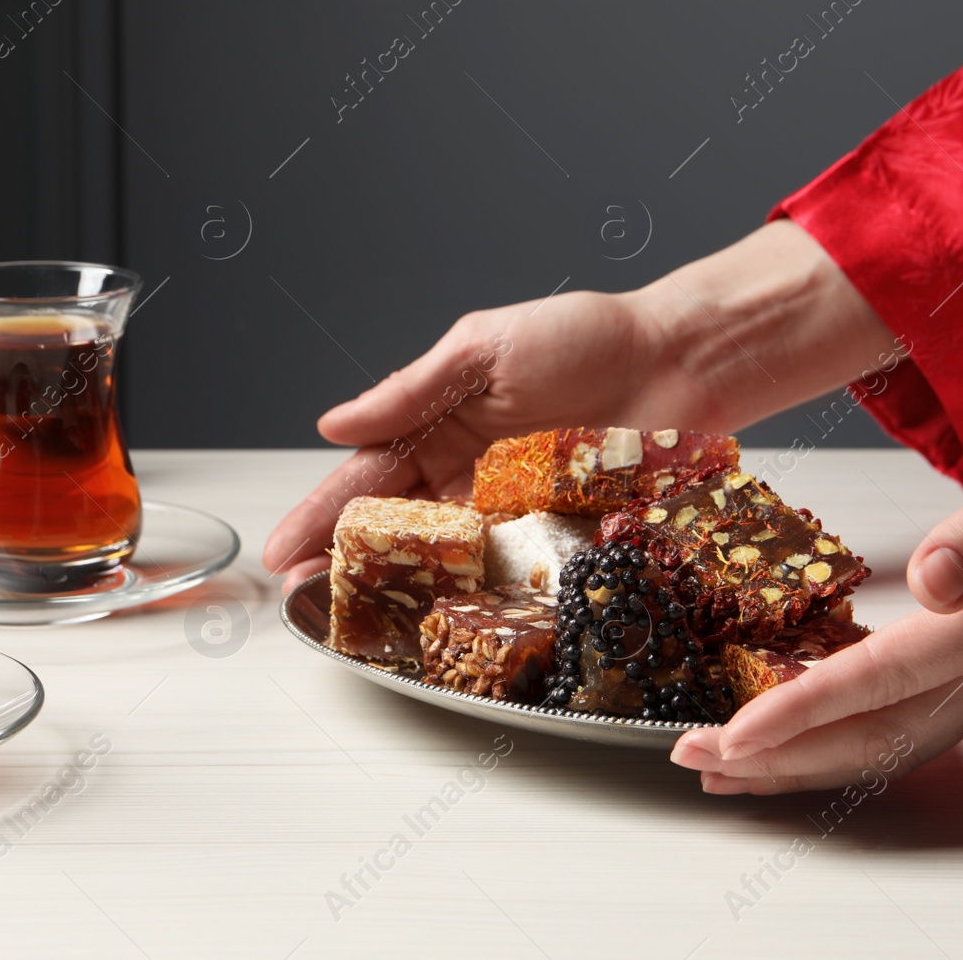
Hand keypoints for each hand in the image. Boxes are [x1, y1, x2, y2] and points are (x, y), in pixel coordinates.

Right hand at [262, 220, 896, 591]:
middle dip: (349, 569)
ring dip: (404, 596)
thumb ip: (409, 392)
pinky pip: (515, 577)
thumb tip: (334, 423)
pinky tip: (449, 625)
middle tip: (306, 606)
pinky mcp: (563, 542)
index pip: (367, 479)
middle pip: (398, 533)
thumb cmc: (585, 337)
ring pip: (447, 564)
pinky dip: (480, 602)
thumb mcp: (482, 349)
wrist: (681, 359)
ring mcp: (516, 516)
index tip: (281, 552)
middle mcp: (472, 480)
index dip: (320, 516)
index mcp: (442, 428)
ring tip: (360, 626)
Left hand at [671, 399, 962, 792]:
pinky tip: (817, 737)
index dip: (801, 711)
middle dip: (781, 757)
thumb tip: (927, 579)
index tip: (734, 731)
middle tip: (699, 760)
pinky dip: (855, 741)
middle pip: (877, 735)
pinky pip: (919, 724)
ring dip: (809, 761)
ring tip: (737, 767)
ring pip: (895, 741)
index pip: (882, 679)